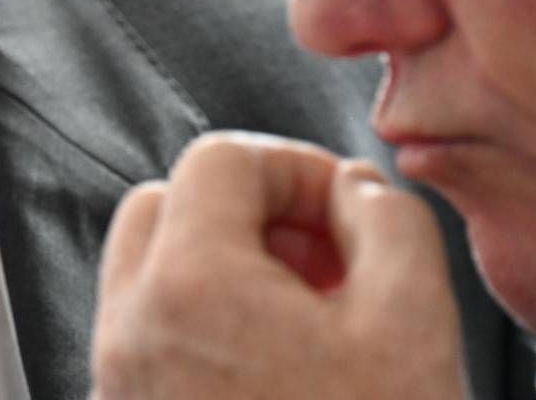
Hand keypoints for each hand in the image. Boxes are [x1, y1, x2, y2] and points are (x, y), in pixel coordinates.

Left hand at [90, 132, 466, 399]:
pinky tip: (285, 371)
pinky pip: (152, 337)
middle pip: (167, 205)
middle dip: (250, 212)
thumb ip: (389, 222)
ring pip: (153, 272)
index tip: (346, 208)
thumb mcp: (415, 325)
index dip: (296, 168)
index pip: (219, 159)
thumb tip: (360, 192)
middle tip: (324, 259)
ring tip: (312, 321)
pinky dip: (206, 324)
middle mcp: (131, 330)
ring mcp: (120, 385)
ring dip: (227, 266)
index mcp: (189, 285)